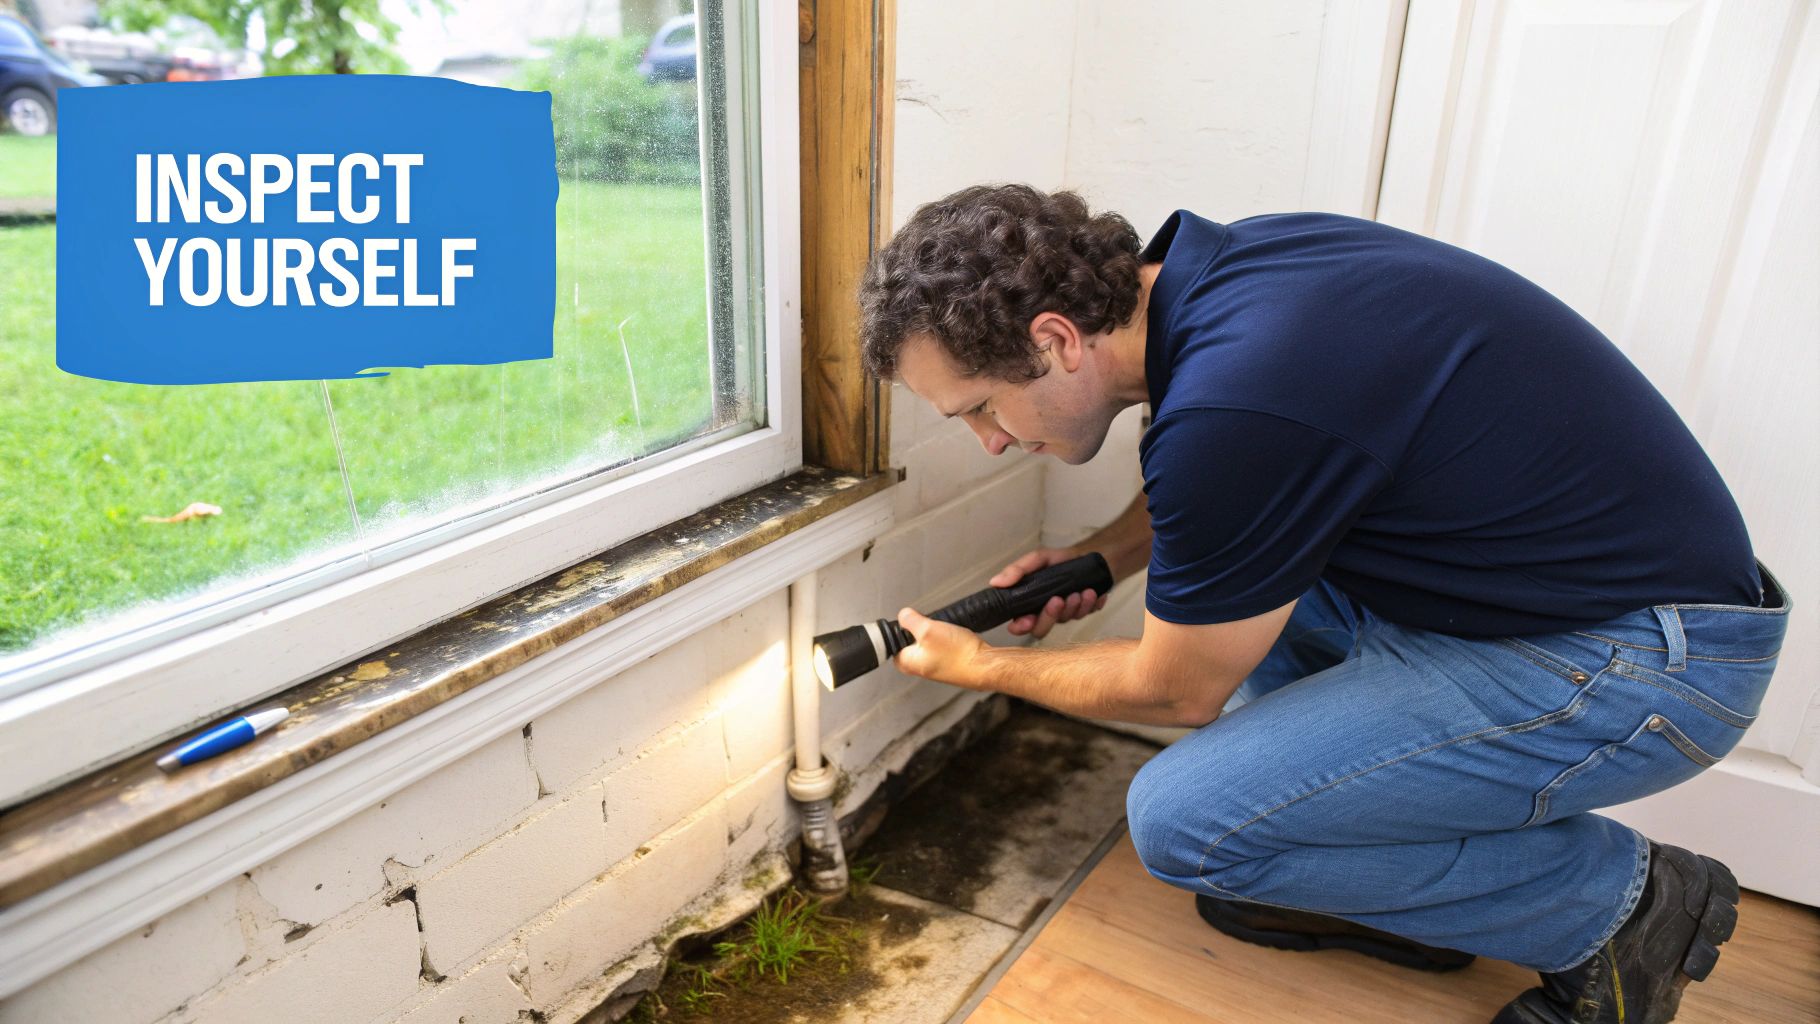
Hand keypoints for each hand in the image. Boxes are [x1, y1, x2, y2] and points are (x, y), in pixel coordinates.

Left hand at [892, 607, 986, 685]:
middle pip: (912, 639)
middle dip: (924, 628)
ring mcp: (934, 666)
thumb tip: (903, 615)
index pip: (893, 641)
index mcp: (906, 662)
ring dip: (938, 632)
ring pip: (929, 640)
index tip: (915, 621)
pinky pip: (943, 645)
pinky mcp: (948, 662)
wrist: (985, 666)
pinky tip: (956, 638)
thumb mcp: (928, 629)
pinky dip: (948, 638)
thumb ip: (910, 620)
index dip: (904, 626)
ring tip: (948, 633)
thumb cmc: (959, 655)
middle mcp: (919, 667)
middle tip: (936, 627)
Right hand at [990, 547, 1109, 638]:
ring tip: (1081, 591)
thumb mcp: (1037, 559)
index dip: (1021, 626)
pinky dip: (1091, 604)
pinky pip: (1088, 614)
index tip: (1028, 618)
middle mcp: (1045, 613)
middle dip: (1050, 616)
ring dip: (1074, 607)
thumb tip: (995, 582)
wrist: (1086, 554)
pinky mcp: (1084, 611)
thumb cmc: (1057, 560)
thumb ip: (1018, 570)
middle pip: (1041, 629)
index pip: (1019, 624)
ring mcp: (1065, 614)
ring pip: (1066, 621)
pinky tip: (1094, 593)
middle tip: (1059, 599)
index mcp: (1029, 603)